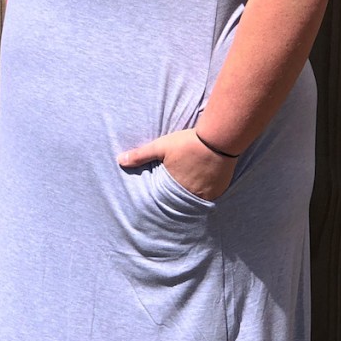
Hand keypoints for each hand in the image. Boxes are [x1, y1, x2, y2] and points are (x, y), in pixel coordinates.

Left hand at [117, 128, 236, 201]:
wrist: (219, 138)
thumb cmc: (188, 142)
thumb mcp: (161, 146)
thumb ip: (141, 155)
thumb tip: (119, 160)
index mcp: (175, 188)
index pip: (164, 201)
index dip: (161, 200)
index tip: (159, 201)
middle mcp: (191, 195)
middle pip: (181, 202)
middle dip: (176, 199)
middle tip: (174, 197)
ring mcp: (208, 194)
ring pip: (196, 200)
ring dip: (191, 196)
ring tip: (189, 190)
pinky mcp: (220, 189)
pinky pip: (210, 196)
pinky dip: (205, 192)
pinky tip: (203, 185)